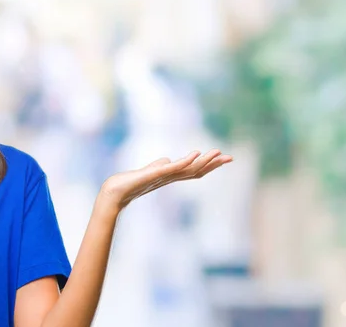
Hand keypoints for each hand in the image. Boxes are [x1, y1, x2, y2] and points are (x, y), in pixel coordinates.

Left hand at [98, 149, 232, 210]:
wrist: (115, 192)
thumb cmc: (130, 183)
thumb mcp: (149, 171)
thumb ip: (159, 165)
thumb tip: (167, 159)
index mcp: (170, 176)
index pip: (194, 170)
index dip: (209, 165)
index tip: (223, 158)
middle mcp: (170, 178)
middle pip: (197, 171)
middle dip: (213, 164)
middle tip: (230, 157)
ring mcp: (164, 176)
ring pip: (189, 169)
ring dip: (204, 161)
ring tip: (217, 152)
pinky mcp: (155, 174)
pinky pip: (174, 167)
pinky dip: (185, 161)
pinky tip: (195, 153)